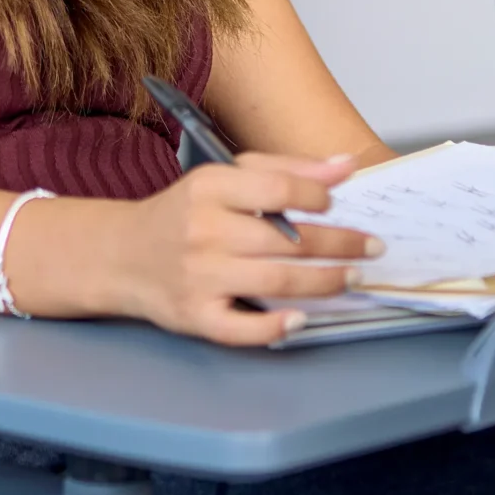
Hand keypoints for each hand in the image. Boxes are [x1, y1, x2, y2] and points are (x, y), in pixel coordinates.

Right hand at [107, 154, 382, 345]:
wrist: (122, 255)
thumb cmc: (185, 213)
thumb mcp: (225, 178)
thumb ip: (287, 169)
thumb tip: (346, 166)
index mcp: (210, 188)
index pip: (278, 189)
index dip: (318, 196)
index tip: (339, 204)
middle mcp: (203, 231)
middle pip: (286, 241)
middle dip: (340, 244)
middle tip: (372, 247)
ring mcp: (199, 277)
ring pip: (276, 282)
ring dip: (324, 281)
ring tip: (352, 276)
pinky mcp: (195, 316)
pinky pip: (242, 328)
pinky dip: (275, 327)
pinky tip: (301, 318)